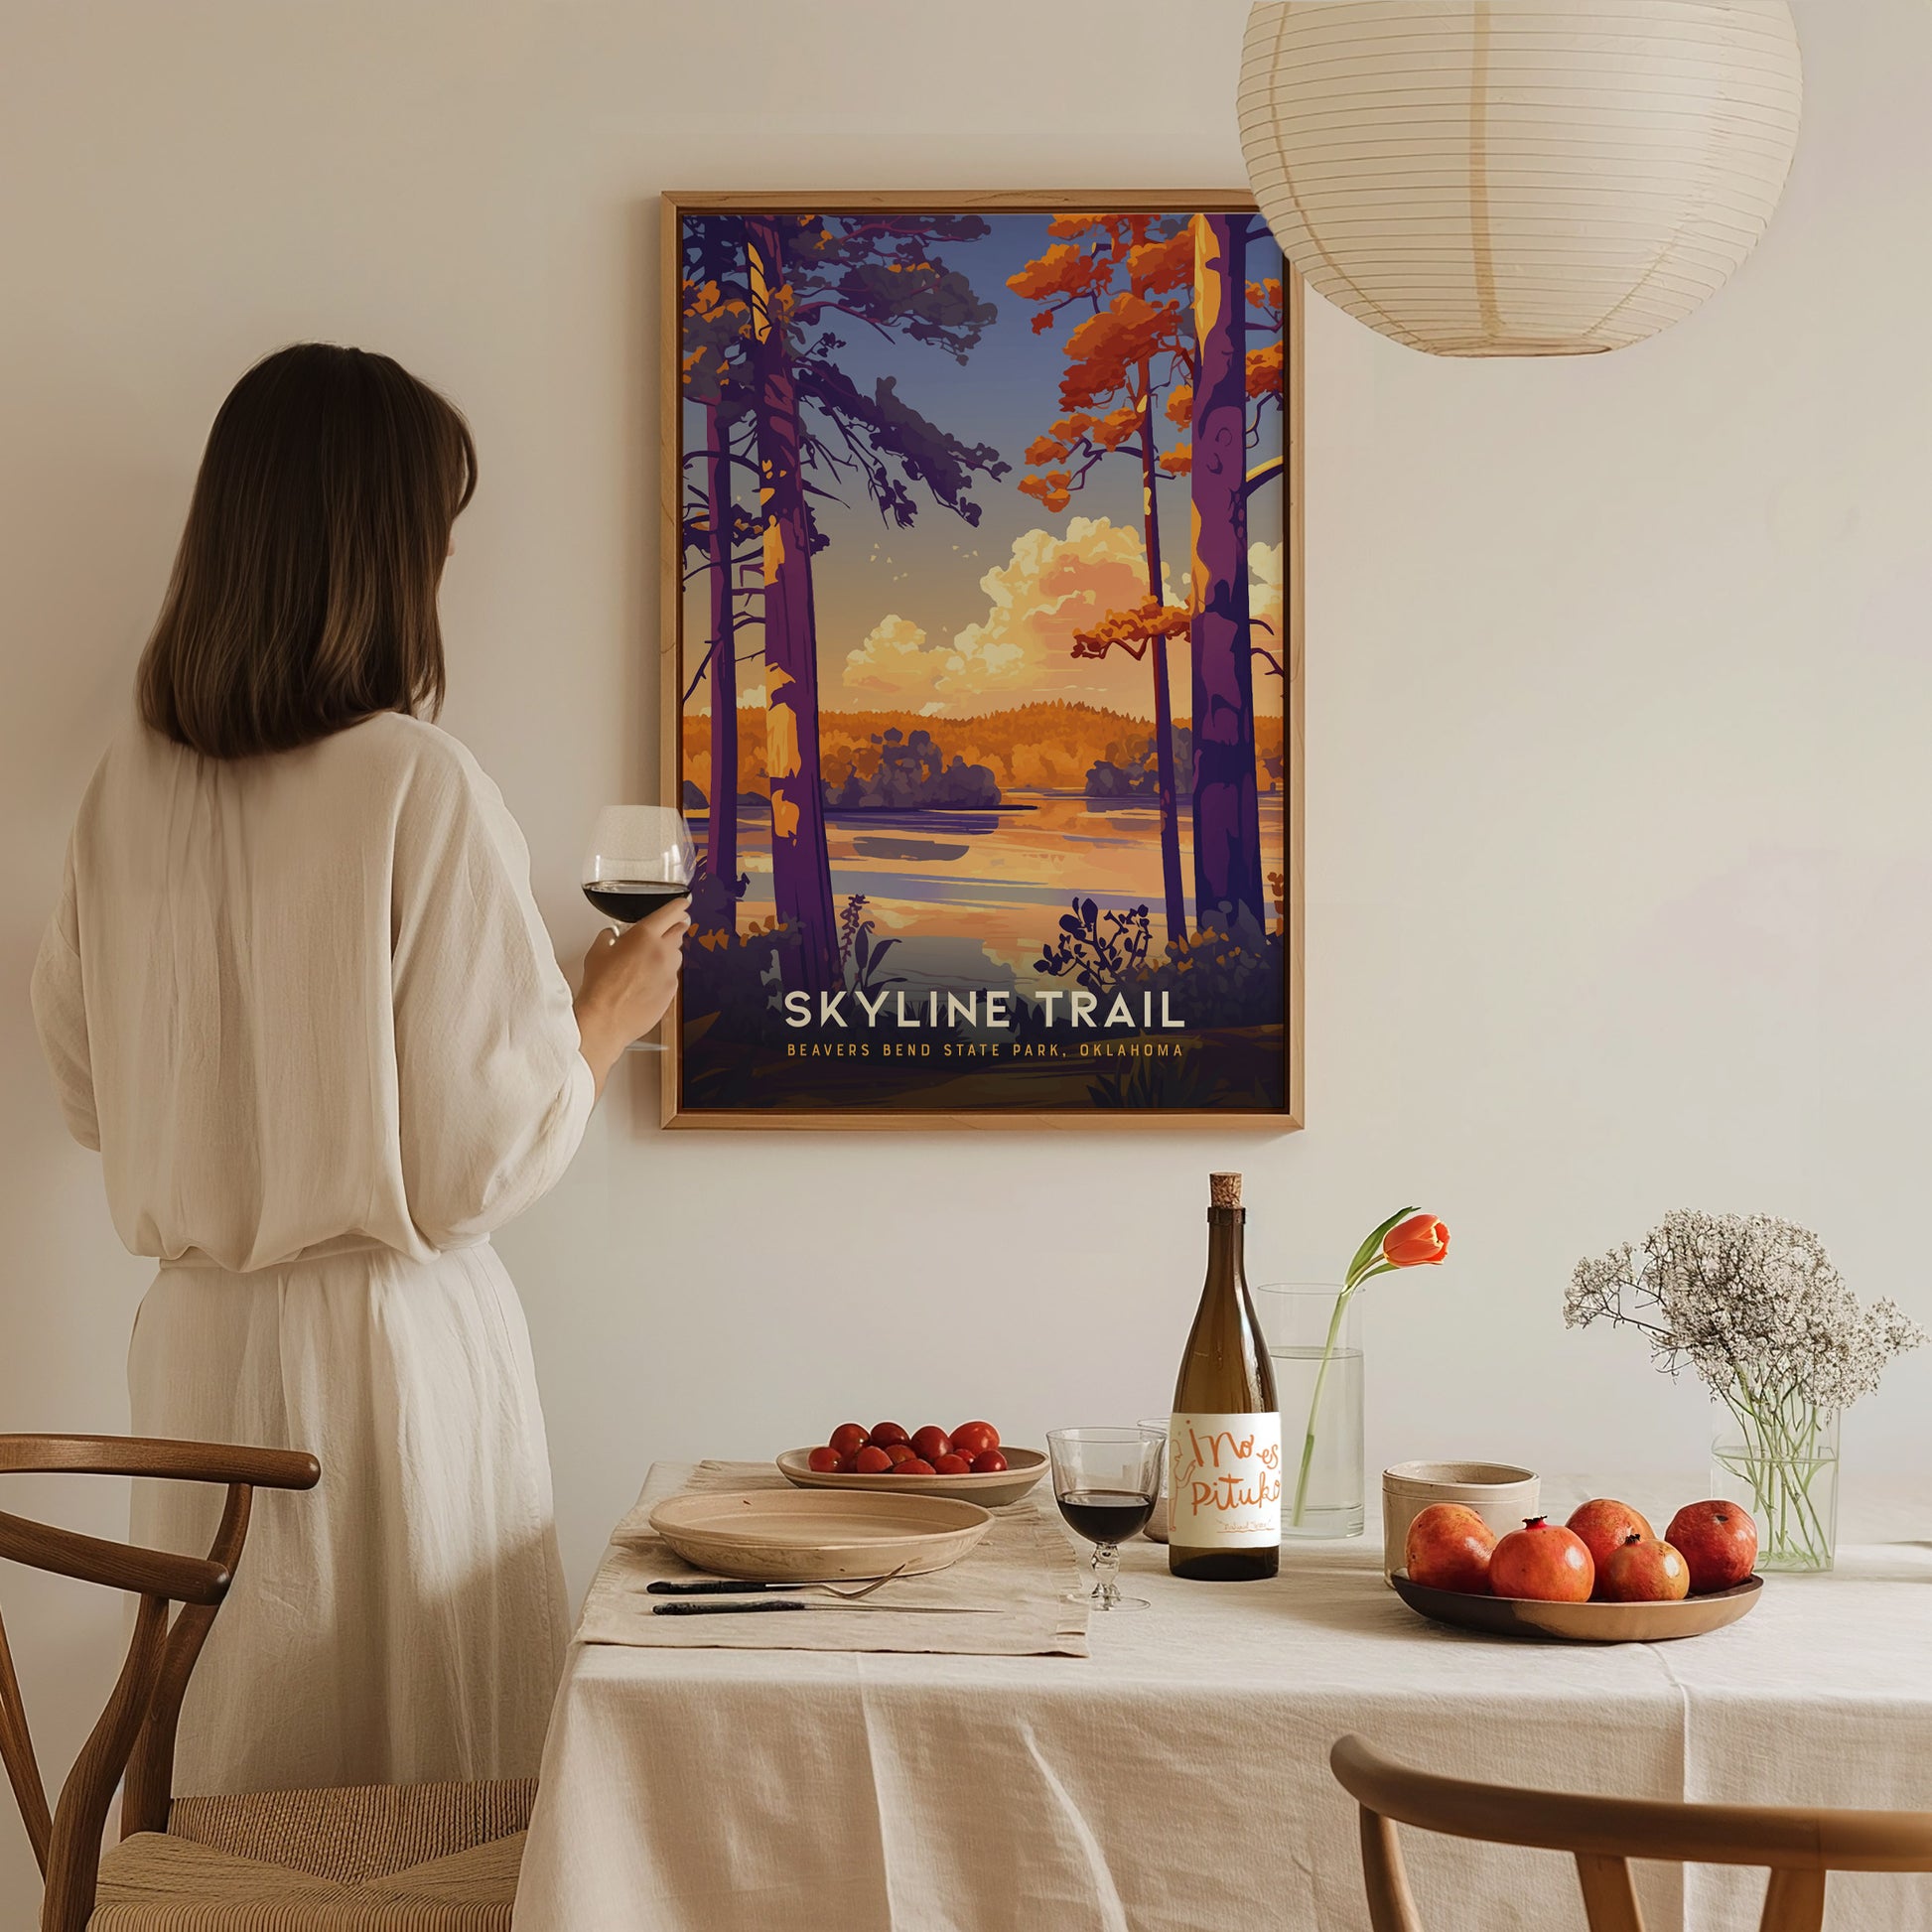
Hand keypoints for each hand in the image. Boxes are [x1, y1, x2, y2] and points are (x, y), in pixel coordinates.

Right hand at [574, 897, 690, 1095]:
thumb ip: (609, 937)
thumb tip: (612, 935)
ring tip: (648, 962)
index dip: (679, 906)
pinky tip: (647, 982)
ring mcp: (670, 973)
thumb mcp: (597, 952)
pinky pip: (672, 976)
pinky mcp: (672, 992)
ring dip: (668, 953)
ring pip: (676, 955)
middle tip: (668, 929)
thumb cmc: (600, 987)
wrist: (605, 1020)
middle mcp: (662, 951)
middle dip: (675, 928)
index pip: (670, 913)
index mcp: (644, 935)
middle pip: (679, 932)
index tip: (683, 903)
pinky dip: (664, 975)